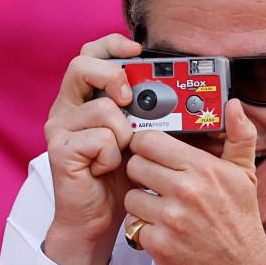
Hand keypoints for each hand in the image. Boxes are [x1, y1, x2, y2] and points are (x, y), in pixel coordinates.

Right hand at [41, 34, 138, 264]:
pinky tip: (107, 169)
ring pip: (102, 108)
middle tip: (129, 98)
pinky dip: (112, 156)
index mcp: (86, 97)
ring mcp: (61, 127)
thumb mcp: (144, 139)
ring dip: (124, 133)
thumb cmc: (120, 178)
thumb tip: (205, 98)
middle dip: (113, 76)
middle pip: (82, 66)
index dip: (112, 45)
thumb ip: (159, 115)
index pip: (91, 54)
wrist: (98, 219)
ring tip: (121, 154)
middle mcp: (68, 107)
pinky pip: (99, 139)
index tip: (138, 50)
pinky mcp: (61, 150)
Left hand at [123, 100, 265, 264]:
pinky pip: (134, 226)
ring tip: (160, 208)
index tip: (151, 153)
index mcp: (202, 168)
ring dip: (140, 203)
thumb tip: (235, 106)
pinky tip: (162, 229)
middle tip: (155, 183)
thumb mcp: (244, 174)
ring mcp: (171, 219)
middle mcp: (185, 191)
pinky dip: (144, 229)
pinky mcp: (160, 244)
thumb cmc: (240, 219)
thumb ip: (239, 137)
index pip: (149, 141)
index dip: (146, 146)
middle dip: (142, 174)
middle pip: (134, 165)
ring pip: (130, 197)